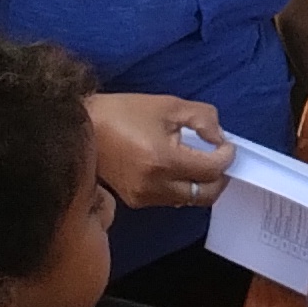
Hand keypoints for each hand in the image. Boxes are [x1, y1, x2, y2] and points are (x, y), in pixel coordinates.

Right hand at [89, 92, 231, 211]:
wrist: (80, 128)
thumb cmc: (122, 112)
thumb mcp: (168, 105)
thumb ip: (202, 119)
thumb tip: (219, 138)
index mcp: (163, 160)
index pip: (211, 169)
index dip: (226, 156)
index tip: (226, 145)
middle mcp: (155, 186)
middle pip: (206, 194)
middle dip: (220, 177)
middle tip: (220, 158)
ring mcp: (144, 197)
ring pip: (189, 200)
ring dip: (201, 183)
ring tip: (198, 161)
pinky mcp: (135, 201)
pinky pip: (170, 200)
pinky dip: (182, 187)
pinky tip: (177, 168)